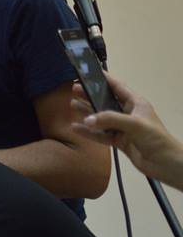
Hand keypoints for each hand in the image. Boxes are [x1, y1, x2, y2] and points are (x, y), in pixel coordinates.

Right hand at [71, 74, 182, 190]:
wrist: (165, 163)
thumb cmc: (155, 138)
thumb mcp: (134, 124)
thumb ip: (110, 120)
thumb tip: (86, 119)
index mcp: (136, 103)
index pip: (118, 87)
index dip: (105, 79)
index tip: (89, 73)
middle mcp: (128, 113)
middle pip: (106, 101)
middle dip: (91, 95)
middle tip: (74, 89)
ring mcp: (122, 128)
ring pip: (101, 118)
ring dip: (87, 112)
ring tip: (72, 104)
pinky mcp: (119, 141)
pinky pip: (100, 134)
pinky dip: (88, 132)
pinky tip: (76, 128)